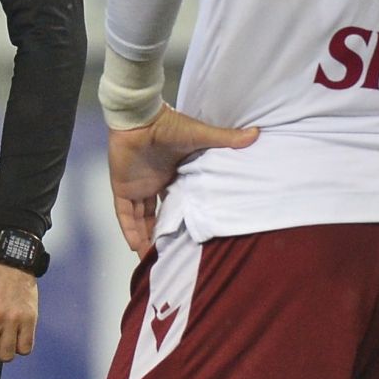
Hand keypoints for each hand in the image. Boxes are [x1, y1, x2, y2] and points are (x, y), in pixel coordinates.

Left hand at [109, 103, 259, 257]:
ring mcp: (137, 186)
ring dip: (145, 237)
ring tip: (155, 260)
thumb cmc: (167, 125)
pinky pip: (123, 213)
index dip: (181, 219)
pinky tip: (136, 247)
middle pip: (157, 214)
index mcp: (171, 174)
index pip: (176, 201)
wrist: (139, 118)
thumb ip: (225, 138)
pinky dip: (129, 229)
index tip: (191, 238)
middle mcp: (153, 182)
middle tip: (172, 256)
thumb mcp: (200, 135)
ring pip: (140, 218)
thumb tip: (256, 134)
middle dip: (162, 234)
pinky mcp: (122, 187)